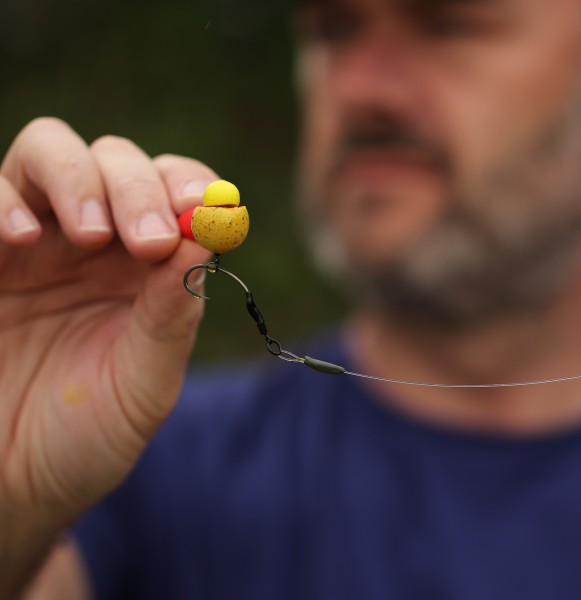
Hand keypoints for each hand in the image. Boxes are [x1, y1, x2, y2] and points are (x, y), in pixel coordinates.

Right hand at [0, 117, 212, 529]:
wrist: (10, 486)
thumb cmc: (86, 436)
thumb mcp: (144, 385)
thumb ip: (172, 317)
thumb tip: (204, 243)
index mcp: (145, 265)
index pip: (176, 192)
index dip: (192, 187)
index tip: (204, 209)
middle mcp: (90, 240)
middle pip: (115, 161)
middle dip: (136, 187)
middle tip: (149, 240)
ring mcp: (27, 240)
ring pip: (49, 151)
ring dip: (76, 177)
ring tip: (87, 234)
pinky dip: (1, 200)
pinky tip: (19, 238)